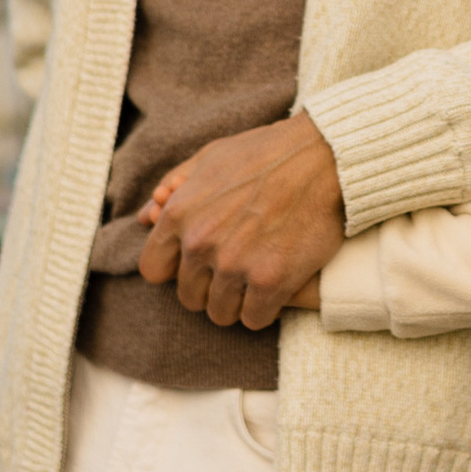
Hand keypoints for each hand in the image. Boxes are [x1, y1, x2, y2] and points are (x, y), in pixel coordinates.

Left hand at [139, 114, 345, 330]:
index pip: (154, 270)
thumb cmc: (267, 152)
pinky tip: (275, 288)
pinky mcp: (271, 281)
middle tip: (236, 269)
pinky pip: (253, 319)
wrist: (326, 155)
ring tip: (256, 279)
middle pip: (189, 297)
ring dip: (237, 301)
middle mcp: (201, 242)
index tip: (200, 263)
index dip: (177, 269)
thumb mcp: (211, 157)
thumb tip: (145, 215)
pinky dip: (264, 309)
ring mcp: (235, 264)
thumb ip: (174, 186)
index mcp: (180, 213)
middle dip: (210, 287)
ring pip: (220, 313)